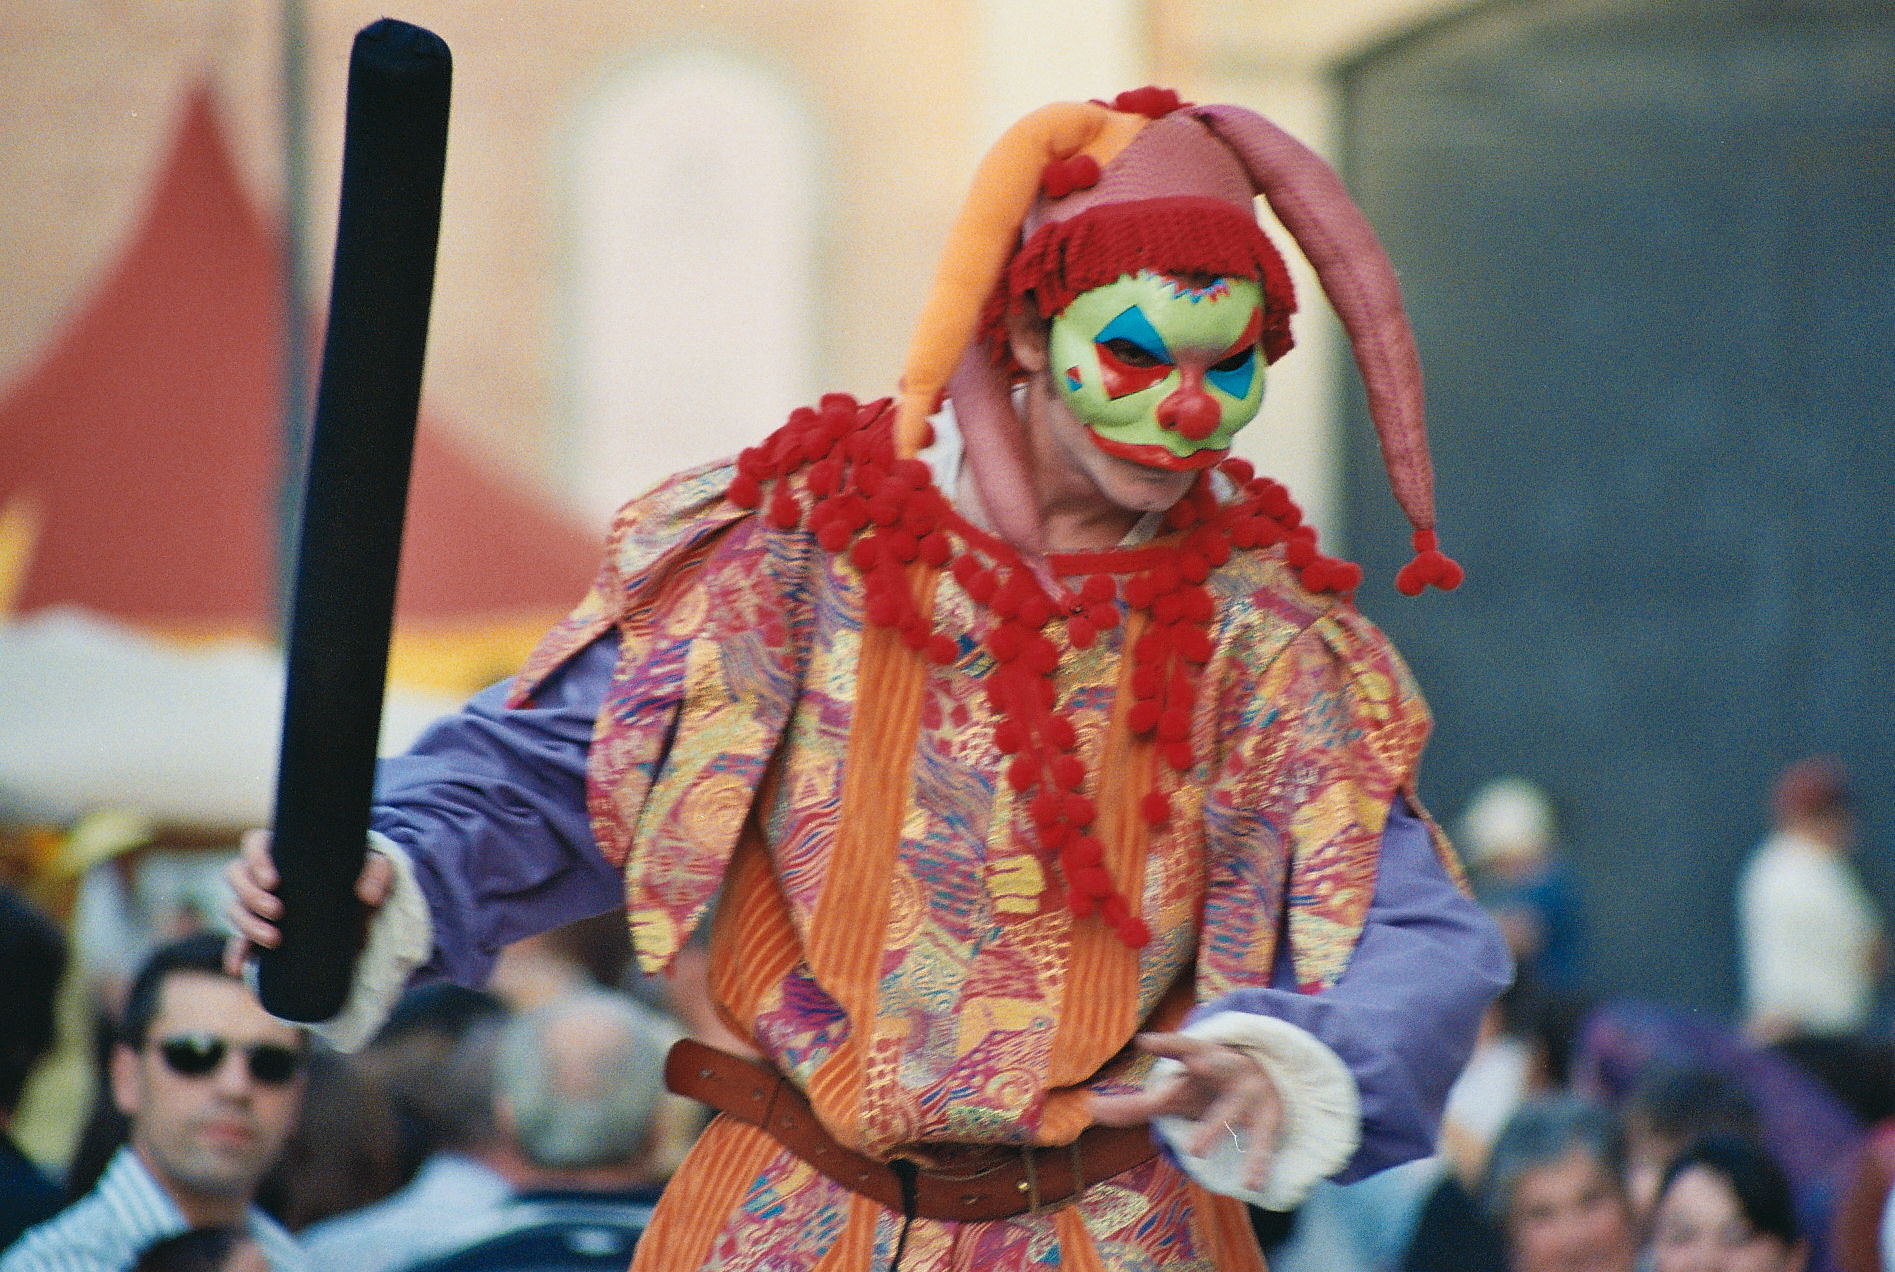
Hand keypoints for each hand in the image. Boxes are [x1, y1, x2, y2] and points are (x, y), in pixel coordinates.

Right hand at [222, 829, 395, 974]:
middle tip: (278, 911)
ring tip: (275, 940)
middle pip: (236, 875)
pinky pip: (238, 942)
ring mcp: (257, 902)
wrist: (361, 903)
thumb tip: (367, 896)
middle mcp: (263, 874)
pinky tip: (238, 968)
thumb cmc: (362, 874)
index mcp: (284, 849)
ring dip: (247, 925)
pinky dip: (235, 954)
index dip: (257, 860)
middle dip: (251, 895)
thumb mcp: (375, 866)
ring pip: (235, 908)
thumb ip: (378, 871)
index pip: (254, 843)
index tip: (275, 881)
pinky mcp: (260, 929)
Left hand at [1090, 1032, 1284, 1191]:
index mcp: (1198, 1059)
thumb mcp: (1173, 1093)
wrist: (1267, 1082)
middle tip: (1188, 1074)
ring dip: (1213, 1128)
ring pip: (1230, 1110)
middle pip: (1211, 1066)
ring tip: (1194, 1152)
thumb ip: (1133, 1106)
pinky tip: (1252, 1185)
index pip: (1180, 1047)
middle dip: (1203, 1066)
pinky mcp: (1267, 1117)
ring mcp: (1247, 1094)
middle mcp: (1223, 1070)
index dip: (1165, 1044)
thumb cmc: (1205, 1088)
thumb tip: (1089, 1109)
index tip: (1145, 1041)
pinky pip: (1263, 1142)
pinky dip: (1258, 1162)